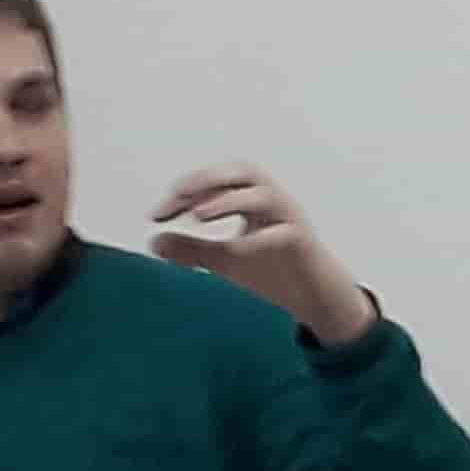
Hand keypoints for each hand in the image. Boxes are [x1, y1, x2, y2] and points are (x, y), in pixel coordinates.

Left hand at [150, 166, 376, 346]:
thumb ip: (192, 249)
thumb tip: (154, 241)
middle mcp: (272, 201)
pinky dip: (261, 238)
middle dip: (208, 180)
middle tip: (178, 197)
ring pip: (264, 195)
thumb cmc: (274, 271)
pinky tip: (237, 250)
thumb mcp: (225, 260)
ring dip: (230, 201)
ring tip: (200, 216)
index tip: (157, 215)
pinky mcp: (305, 243)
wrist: (315, 298)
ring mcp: (291, 219)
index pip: (215, 182)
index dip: (184, 192)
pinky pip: (286, 233)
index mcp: (251, 199)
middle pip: (242, 172)